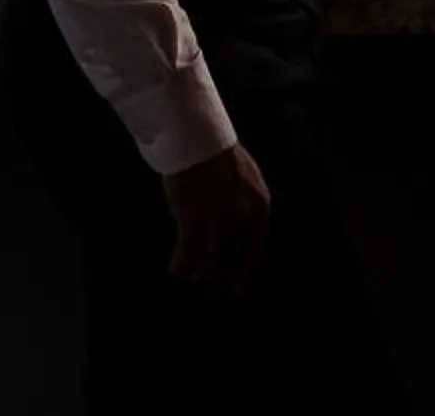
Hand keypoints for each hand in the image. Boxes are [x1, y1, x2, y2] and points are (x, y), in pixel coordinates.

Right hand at [162, 141, 271, 301]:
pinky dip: (181, 264)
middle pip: (233, 258)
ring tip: (193, 283)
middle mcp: (242, 214)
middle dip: (224, 280)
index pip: (255, 249)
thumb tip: (242, 234)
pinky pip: (187, 249)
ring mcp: (217, 216)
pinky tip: (174, 272)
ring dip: (201, 275)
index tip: (238, 289)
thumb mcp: (246, 181)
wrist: (197, 137)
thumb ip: (246, 207)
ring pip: (210, 259)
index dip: (245, 271)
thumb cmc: (218, 157)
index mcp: (259, 204)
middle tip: (216, 296)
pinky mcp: (191, 215)